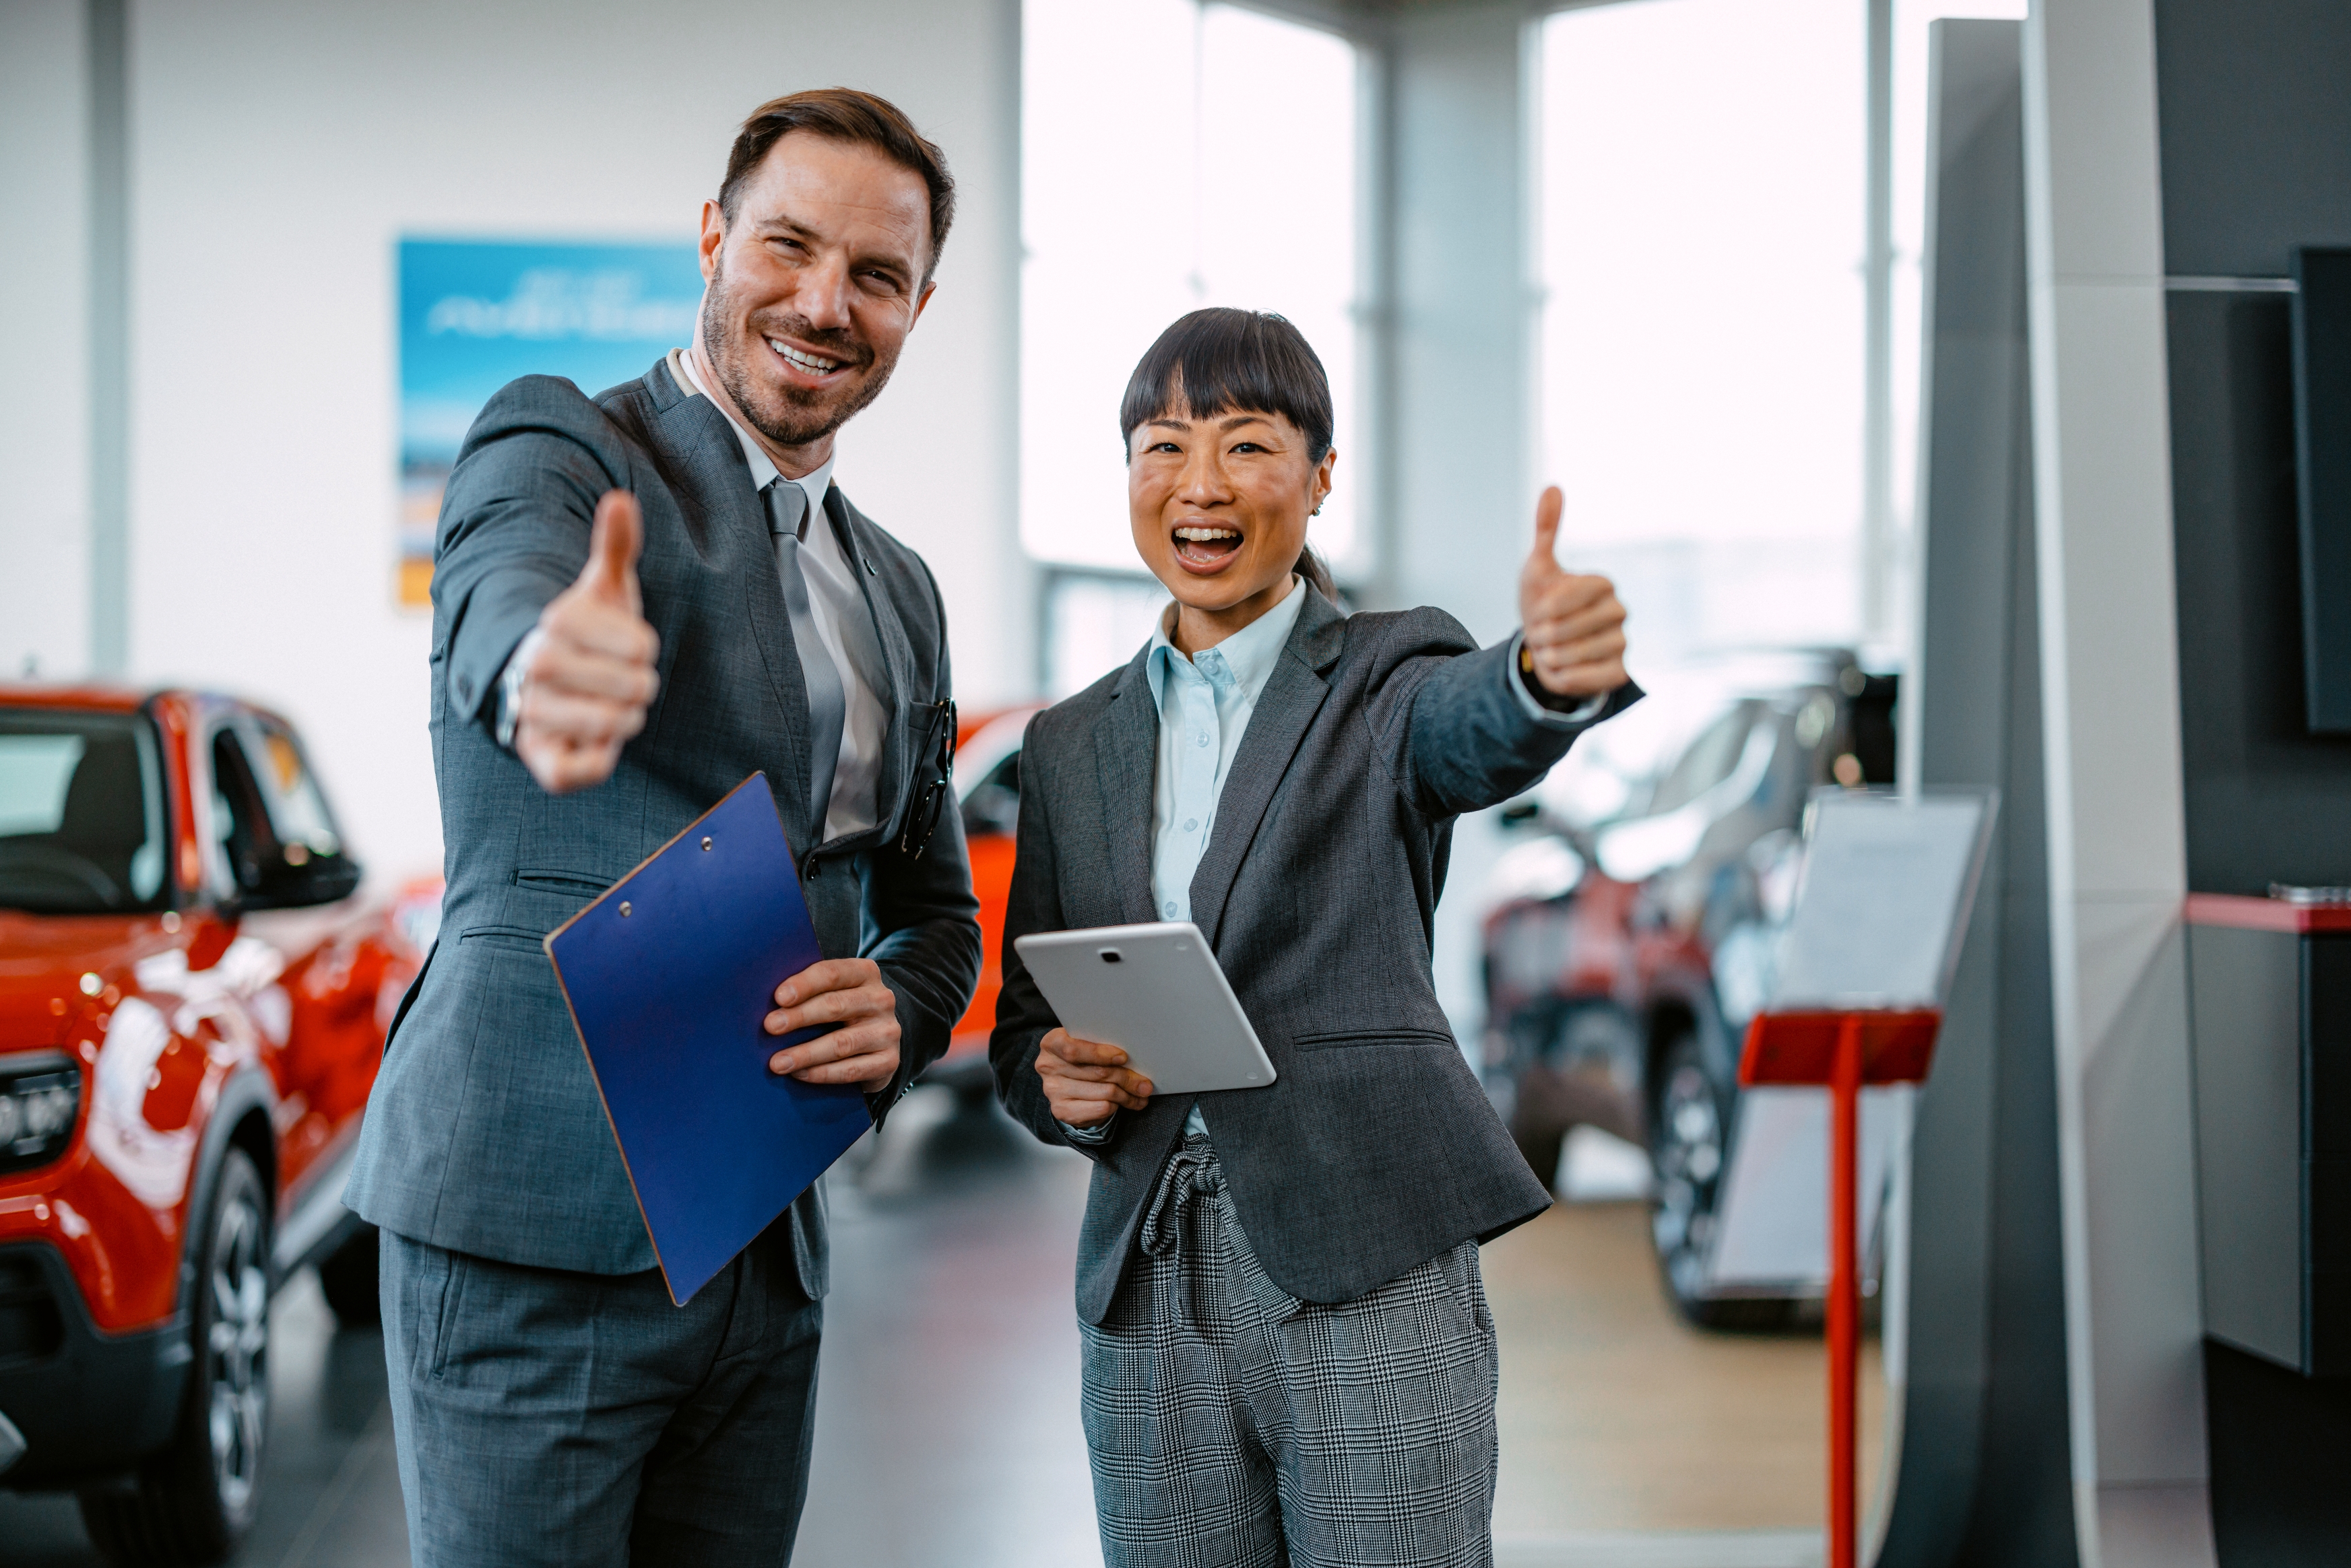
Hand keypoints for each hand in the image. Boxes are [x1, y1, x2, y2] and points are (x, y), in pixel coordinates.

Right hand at [513, 490, 661, 793]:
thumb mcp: (604, 587)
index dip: (644, 647)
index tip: (632, 645)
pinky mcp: (541, 760)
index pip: (638, 645)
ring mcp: (533, 715)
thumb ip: (615, 547)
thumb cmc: (590, 632)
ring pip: (609, 725)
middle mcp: (535, 668)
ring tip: (616, 707)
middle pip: (628, 686)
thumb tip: (620, 500)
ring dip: (625, 719)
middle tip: (630, 682)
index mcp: (556, 623)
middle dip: (639, 686)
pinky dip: (600, 760)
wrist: (551, 683)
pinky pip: (582, 771)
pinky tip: (597, 742)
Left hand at [765, 958, 899, 1092]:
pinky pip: (851, 1070)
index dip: (805, 984)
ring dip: (805, 1053)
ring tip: (777, 1062)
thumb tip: (770, 1005)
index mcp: (865, 973)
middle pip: (835, 1006)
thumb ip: (810, 991)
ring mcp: (887, 1031)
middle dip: (799, 1017)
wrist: (879, 1039)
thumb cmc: (844, 1011)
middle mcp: (881, 999)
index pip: (833, 973)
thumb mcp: (834, 991)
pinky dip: (822, 1073)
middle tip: (771, 1027)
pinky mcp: (889, 1060)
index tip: (779, 997)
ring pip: (841, 1043)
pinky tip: (799, 1074)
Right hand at [1035, 1028, 1152, 1127]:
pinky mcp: (1061, 1110)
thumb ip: (1103, 1044)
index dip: (1100, 1053)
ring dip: (1127, 1094)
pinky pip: (1100, 1108)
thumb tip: (1137, 1057)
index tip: (1123, 1057)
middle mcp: (1048, 1066)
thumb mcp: (1088, 1043)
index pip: (1074, 1049)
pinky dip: (1117, 1105)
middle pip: (1096, 1072)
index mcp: (1052, 1043)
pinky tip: (1125, 1102)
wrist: (1066, 1082)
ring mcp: (1053, 1090)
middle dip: (1126, 1077)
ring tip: (1140, 1093)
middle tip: (1145, 1083)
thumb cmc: (1083, 1057)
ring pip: (1103, 1092)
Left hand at [1519, 486, 1628, 698]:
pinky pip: (1593, 678)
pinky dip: (1568, 677)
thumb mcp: (1538, 566)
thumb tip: (1553, 486)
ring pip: (1582, 653)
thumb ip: (1547, 528)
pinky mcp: (1619, 672)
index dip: (1552, 605)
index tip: (1541, 609)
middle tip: (1540, 634)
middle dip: (1547, 633)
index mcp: (1603, 585)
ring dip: (1554, 656)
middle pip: (1578, 626)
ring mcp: (1622, 642)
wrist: (1542, 649)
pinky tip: (1560, 670)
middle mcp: (1619, 612)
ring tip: (1549, 651)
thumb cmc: (1542, 604)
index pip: (1580, 592)